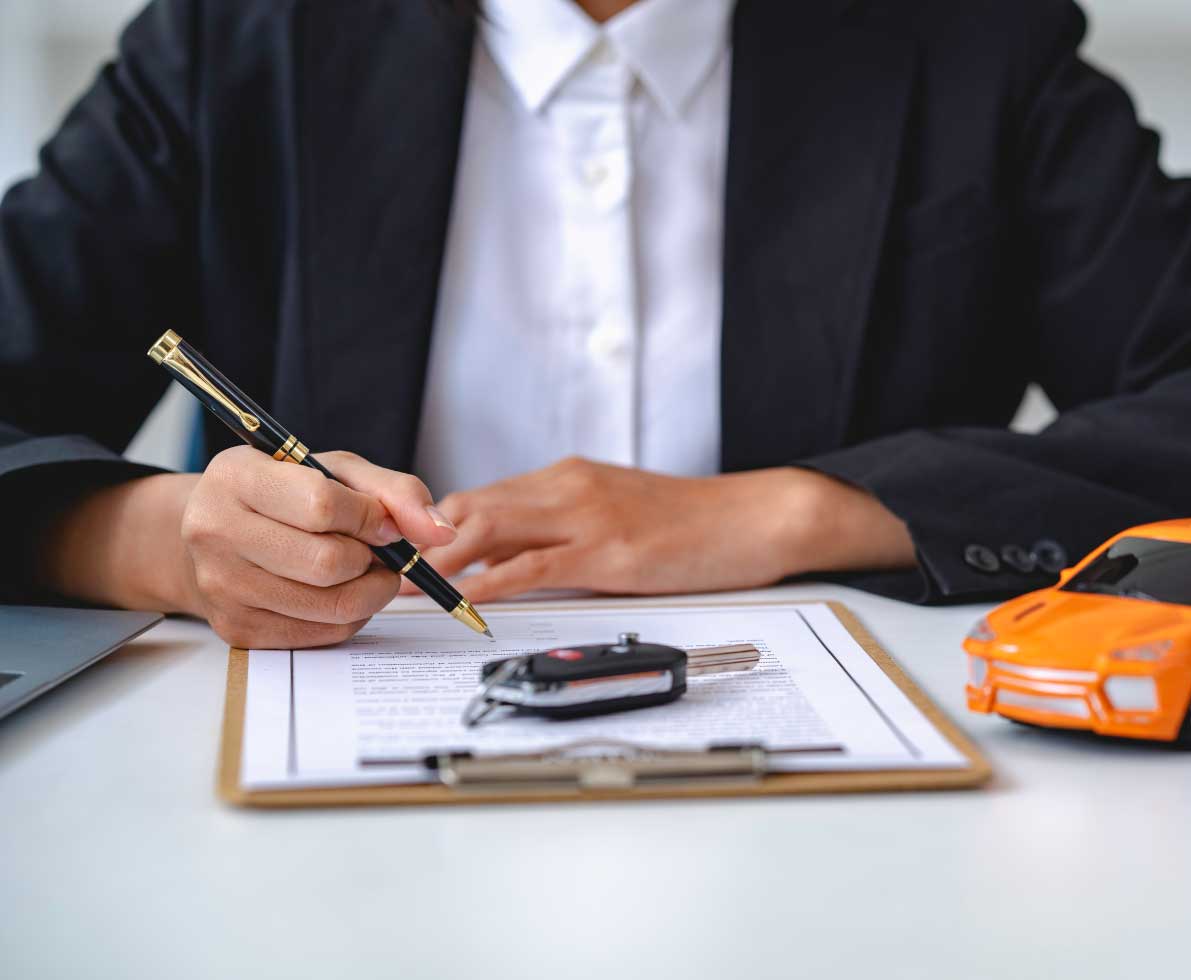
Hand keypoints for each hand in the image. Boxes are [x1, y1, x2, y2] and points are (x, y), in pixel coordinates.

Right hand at [39, 448, 455, 647]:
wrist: (216, 532)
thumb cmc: (284, 494)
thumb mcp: (336, 471)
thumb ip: (394, 491)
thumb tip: (440, 531)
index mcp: (236, 477)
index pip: (321, 505)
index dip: (370, 517)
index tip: (381, 521)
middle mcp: (215, 530)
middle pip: (329, 562)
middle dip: (372, 558)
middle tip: (374, 549)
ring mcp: (221, 585)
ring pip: (333, 605)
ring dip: (370, 589)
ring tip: (364, 569)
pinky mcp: (237, 628)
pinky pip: (323, 633)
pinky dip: (351, 615)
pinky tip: (340, 590)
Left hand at [406, 457, 914, 601]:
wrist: (753, 517)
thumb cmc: (690, 523)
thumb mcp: (617, 514)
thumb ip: (563, 531)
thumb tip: (510, 563)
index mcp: (566, 477)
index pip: (479, 497)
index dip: (430, 525)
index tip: (396, 552)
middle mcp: (568, 487)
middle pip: (469, 506)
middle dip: (418, 539)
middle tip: (378, 570)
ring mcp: (587, 517)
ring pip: (490, 528)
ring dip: (438, 560)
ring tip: (399, 587)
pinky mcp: (609, 552)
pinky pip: (535, 565)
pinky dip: (490, 581)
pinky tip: (462, 598)